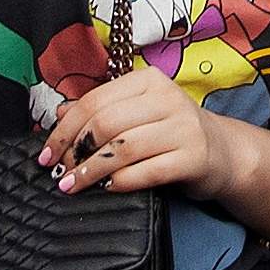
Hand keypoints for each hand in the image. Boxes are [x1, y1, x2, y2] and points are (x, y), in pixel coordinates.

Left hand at [40, 59, 224, 199]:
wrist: (222, 152)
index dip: (64, 130)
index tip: (47, 154)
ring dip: (92, 171)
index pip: (94, 101)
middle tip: (61, 173)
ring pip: (123, 148)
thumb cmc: (170, 132)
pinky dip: (121, 182)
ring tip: (74, 185)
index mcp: (148, 80)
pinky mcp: (194, 157)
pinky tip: (108, 188)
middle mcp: (167, 98)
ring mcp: (183, 128)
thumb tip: (60, 114)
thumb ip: (101, 110)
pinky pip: (146, 172)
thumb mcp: (137, 114)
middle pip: (106, 123)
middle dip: (75, 152)